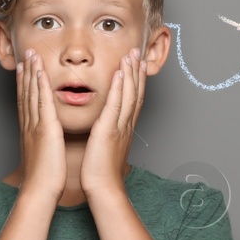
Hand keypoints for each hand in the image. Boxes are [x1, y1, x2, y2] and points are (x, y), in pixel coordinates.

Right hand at [15, 49, 66, 204]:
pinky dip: (40, 85)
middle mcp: (30, 124)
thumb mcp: (42, 156)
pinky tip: (40, 71)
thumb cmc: (45, 178)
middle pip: (26, 93)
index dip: (25, 84)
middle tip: (26, 55)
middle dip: (26, 73)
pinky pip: (42, 101)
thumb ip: (44, 144)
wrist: (40, 190)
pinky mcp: (45, 127)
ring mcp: (36, 124)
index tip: (24, 69)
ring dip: (31, 72)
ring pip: (32, 93)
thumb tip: (47, 140)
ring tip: (31, 55)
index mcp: (30, 131)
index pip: (26, 102)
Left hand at [81, 49, 145, 200]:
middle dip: (137, 71)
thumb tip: (106, 127)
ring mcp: (119, 126)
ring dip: (130, 73)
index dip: (136, 80)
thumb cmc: (101, 171)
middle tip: (138, 52)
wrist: (103, 187)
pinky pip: (116, 105)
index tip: (137, 64)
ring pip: (128, 95)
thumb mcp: (107, 147)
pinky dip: (119, 87)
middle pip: (135, 93)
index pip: (133, 99)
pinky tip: (120, 73)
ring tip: (131, 55)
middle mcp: (125, 125)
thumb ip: (109, 133)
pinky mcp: (109, 130)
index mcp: (124, 128)